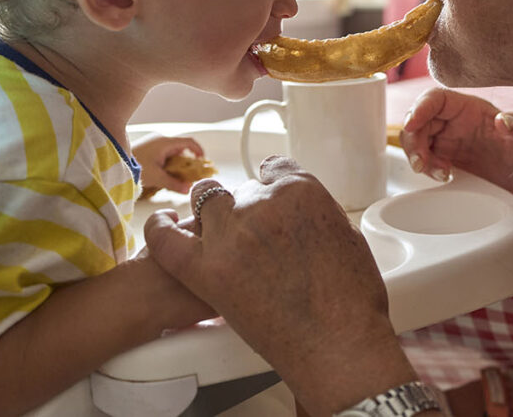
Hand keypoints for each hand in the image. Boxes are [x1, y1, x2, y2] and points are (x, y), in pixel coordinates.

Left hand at [132, 135, 205, 194]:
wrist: (112, 160)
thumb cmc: (134, 165)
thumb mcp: (156, 177)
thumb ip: (174, 184)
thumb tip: (188, 190)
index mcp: (165, 142)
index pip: (189, 142)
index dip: (199, 151)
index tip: (203, 162)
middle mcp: (161, 139)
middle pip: (181, 148)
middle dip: (187, 161)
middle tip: (189, 175)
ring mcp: (153, 142)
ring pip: (172, 151)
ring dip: (176, 163)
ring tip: (175, 177)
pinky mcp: (148, 147)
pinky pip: (163, 153)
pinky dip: (167, 162)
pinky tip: (163, 173)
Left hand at [144, 161, 417, 413]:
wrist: (337, 344)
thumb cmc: (353, 303)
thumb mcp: (348, 239)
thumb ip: (318, 217)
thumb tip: (305, 220)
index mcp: (302, 190)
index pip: (275, 169)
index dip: (271, 185)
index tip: (268, 196)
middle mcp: (263, 203)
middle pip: (242, 190)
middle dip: (247, 209)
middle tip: (257, 242)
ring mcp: (232, 234)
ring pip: (206, 202)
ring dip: (211, 215)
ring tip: (218, 237)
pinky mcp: (206, 269)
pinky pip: (166, 239)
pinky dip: (159, 229)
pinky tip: (160, 226)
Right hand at [399, 88, 512, 204]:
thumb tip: (505, 120)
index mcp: (469, 108)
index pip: (436, 99)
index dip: (420, 107)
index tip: (412, 124)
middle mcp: (454, 122)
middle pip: (419, 121)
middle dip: (414, 141)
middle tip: (421, 163)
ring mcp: (448, 142)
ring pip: (417, 141)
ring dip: (419, 158)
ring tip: (441, 174)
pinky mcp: (445, 161)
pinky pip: (425, 160)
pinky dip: (426, 170)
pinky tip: (444, 177)